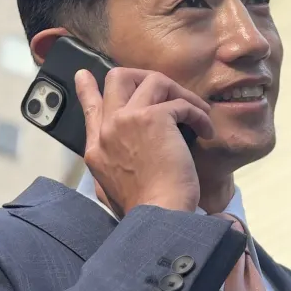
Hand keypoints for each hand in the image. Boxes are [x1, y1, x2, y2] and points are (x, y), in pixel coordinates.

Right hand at [75, 68, 214, 215]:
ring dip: (181, 93)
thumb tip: (123, 156)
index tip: (83, 74)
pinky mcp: (154, 119)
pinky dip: (198, 114)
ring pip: (153, 80)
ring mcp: (127, 120)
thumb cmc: (144, 207)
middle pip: (118, 78)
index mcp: (97, 147)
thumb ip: (113, 163)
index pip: (90, 109)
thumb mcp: (111, 186)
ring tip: (198, 113)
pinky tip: (206, 131)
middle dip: (147, 77)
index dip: (87, 89)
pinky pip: (181, 103)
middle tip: (172, 91)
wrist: (156, 215)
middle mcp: (108, 128)